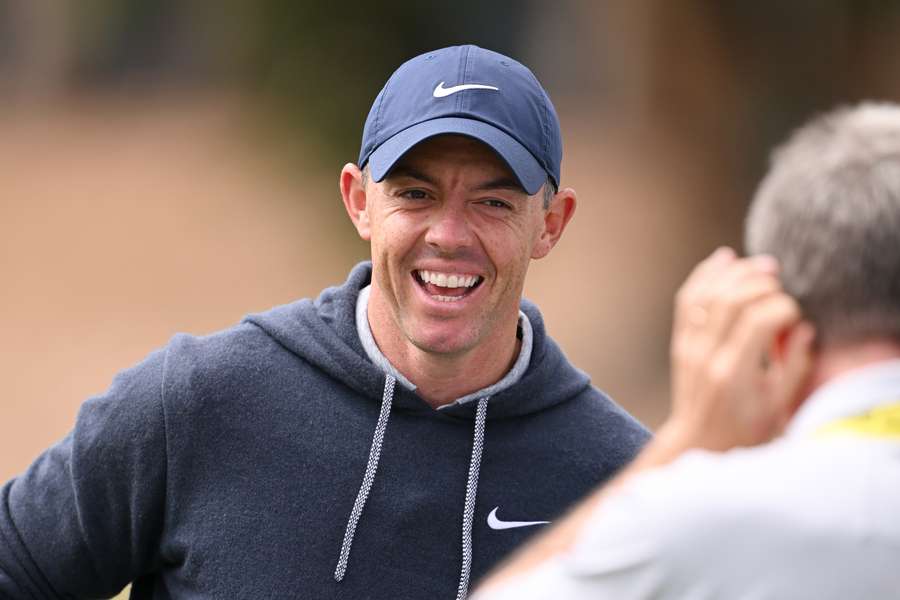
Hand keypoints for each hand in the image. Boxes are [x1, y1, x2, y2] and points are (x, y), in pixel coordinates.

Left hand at [665, 247, 814, 451]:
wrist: (698, 441)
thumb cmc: (746, 429)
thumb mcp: (779, 406)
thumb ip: (795, 367)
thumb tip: (804, 328)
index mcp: (733, 374)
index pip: (757, 321)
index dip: (782, 307)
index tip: (796, 313)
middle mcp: (705, 356)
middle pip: (730, 301)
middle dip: (759, 282)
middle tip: (781, 280)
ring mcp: (688, 347)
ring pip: (706, 294)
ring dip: (735, 272)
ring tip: (763, 265)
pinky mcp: (680, 341)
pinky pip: (687, 299)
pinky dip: (705, 275)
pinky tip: (725, 258)